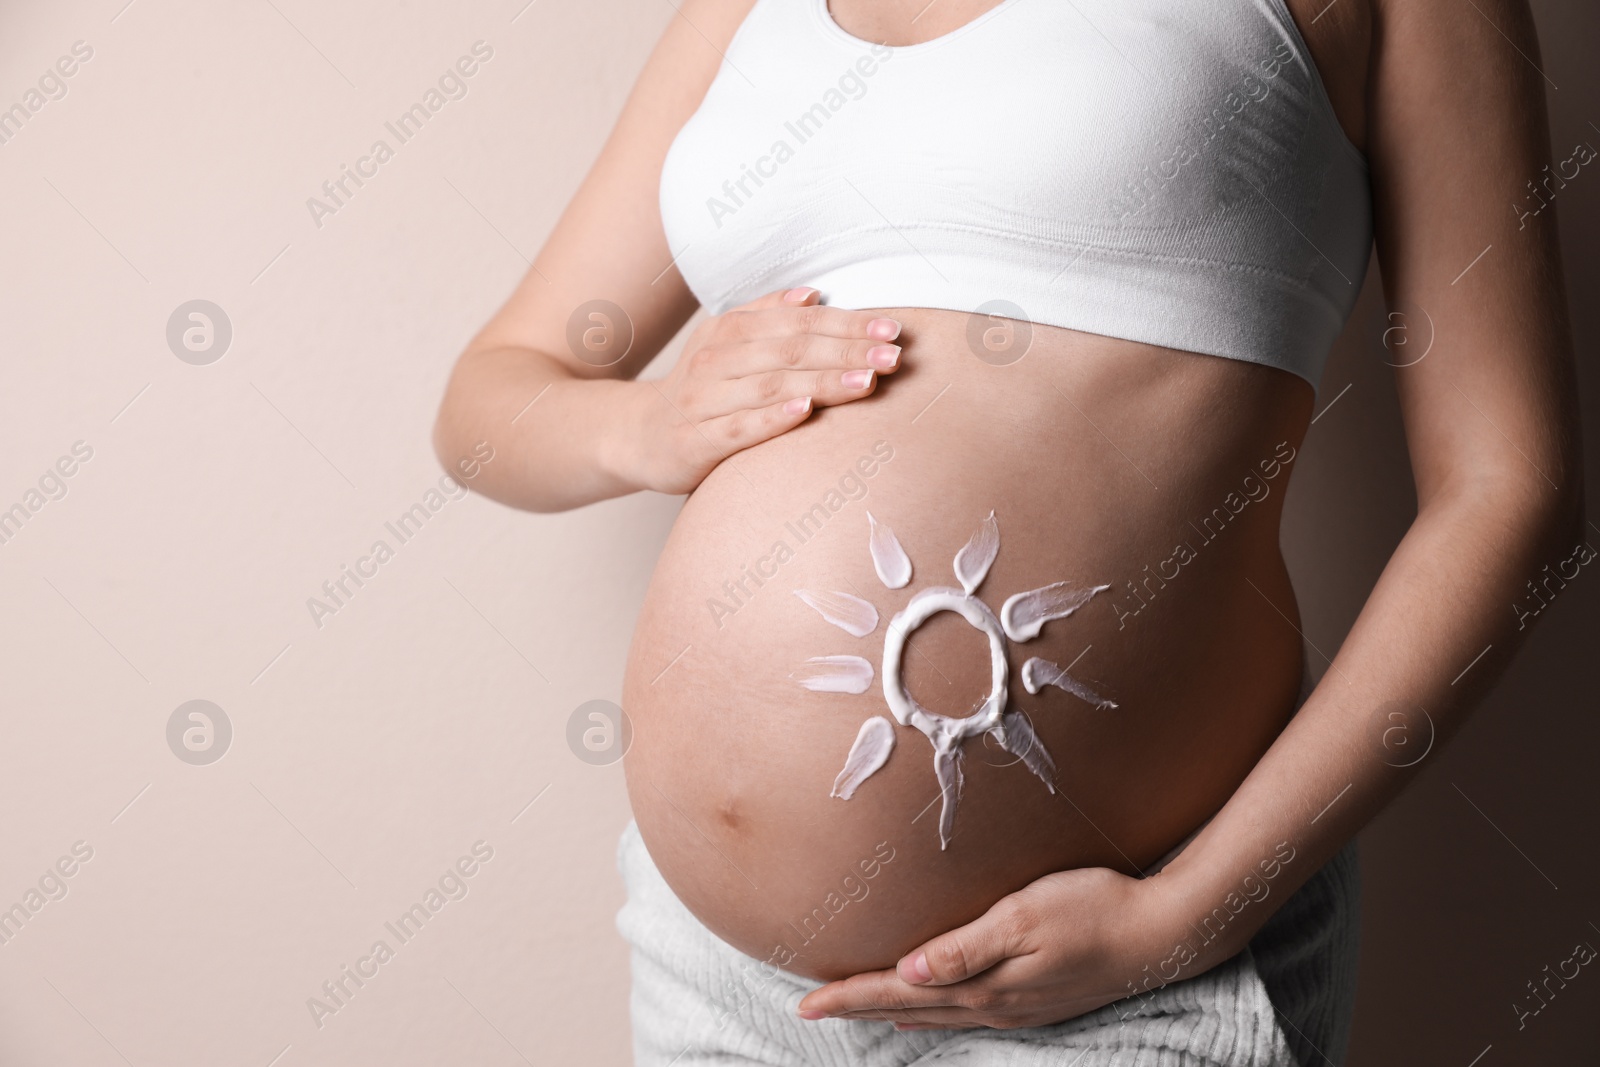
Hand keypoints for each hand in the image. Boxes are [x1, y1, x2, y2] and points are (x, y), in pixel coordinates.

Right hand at [635, 286, 903, 494]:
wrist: (636, 435)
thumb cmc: (700, 391)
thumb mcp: (725, 343)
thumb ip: (767, 316)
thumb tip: (814, 294)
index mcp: (729, 330)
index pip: (798, 321)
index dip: (846, 324)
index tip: (891, 330)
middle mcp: (715, 359)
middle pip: (790, 350)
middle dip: (846, 352)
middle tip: (893, 356)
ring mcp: (703, 400)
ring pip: (770, 386)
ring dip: (822, 383)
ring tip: (867, 382)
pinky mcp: (694, 440)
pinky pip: (738, 427)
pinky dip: (772, 418)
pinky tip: (804, 411)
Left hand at [796, 866, 1199, 1030]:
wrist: (1163, 932)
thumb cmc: (1093, 908)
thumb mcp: (1024, 917)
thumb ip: (964, 947)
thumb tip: (906, 974)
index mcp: (982, 984)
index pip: (895, 990)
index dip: (848, 994)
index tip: (804, 1000)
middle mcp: (993, 1003)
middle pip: (906, 1006)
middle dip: (856, 1005)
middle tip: (810, 1007)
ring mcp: (1016, 1006)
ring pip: (934, 1013)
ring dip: (888, 1010)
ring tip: (854, 1009)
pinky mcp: (1035, 999)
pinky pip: (965, 1011)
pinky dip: (930, 1011)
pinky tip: (924, 1006)